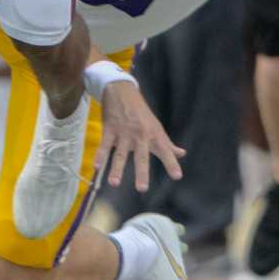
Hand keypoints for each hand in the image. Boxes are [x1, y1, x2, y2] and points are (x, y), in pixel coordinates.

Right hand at [96, 77, 184, 193]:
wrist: (122, 91)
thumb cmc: (141, 113)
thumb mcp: (156, 127)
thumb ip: (168, 144)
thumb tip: (182, 154)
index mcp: (154, 135)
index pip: (165, 151)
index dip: (171, 163)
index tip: (177, 176)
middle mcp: (140, 135)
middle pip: (141, 156)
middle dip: (142, 172)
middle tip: (142, 188)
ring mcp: (124, 132)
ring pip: (120, 153)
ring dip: (116, 168)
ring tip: (114, 183)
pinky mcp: (110, 128)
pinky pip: (105, 144)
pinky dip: (100, 155)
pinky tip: (96, 166)